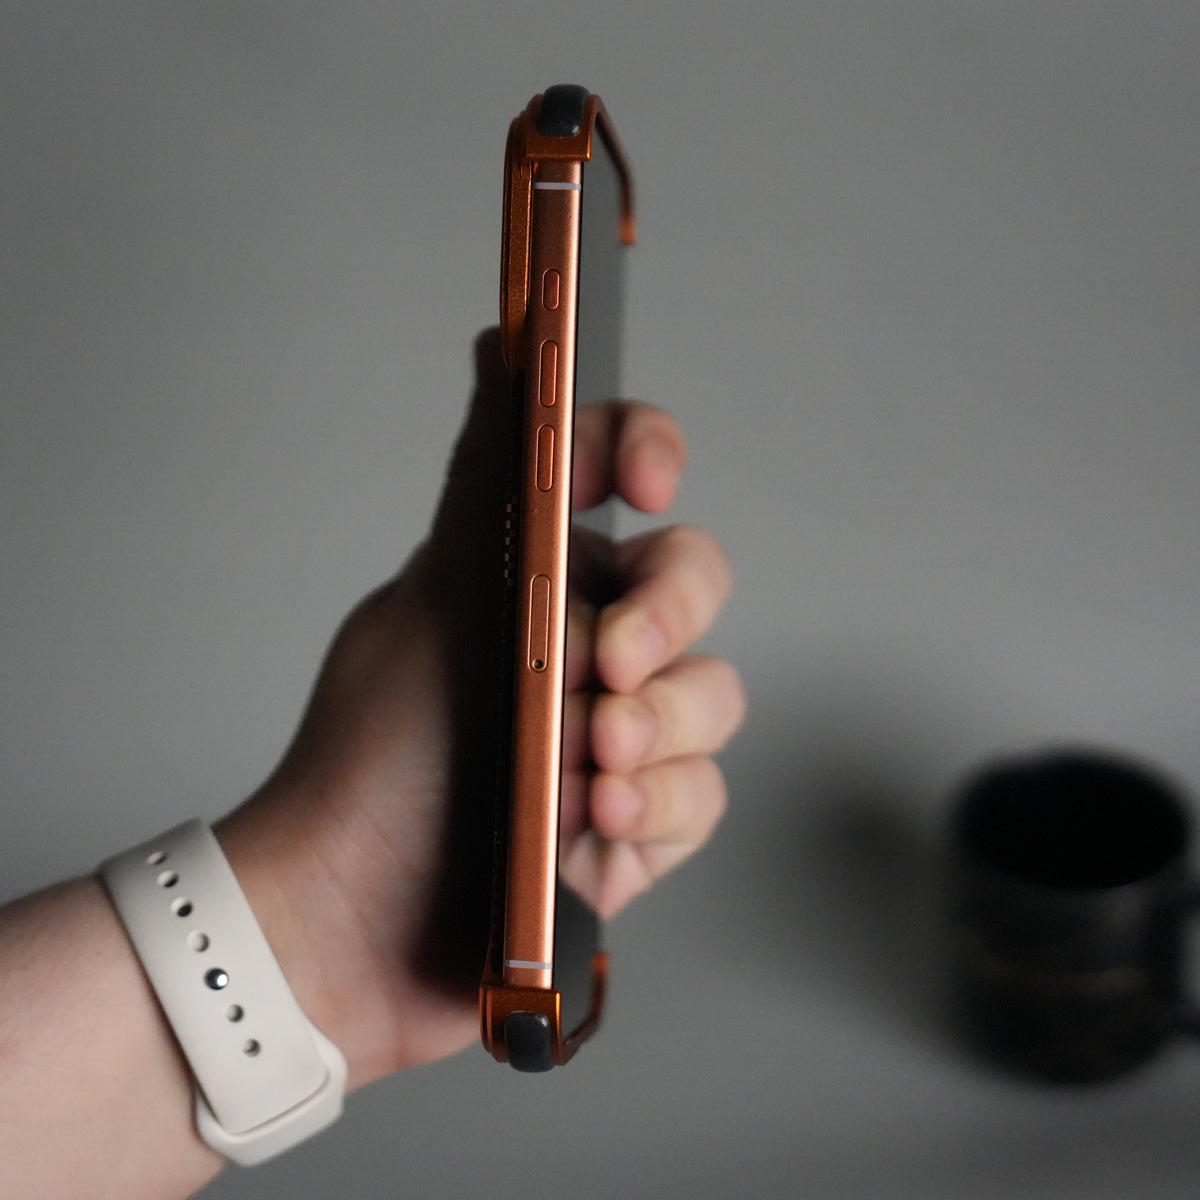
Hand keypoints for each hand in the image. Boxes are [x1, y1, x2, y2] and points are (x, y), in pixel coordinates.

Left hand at [217, 330, 743, 1088]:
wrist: (347, 924)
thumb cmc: (373, 757)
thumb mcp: (435, 600)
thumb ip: (488, 479)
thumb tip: (503, 343)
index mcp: (538, 575)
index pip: (621, 479)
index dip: (651, 456)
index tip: (644, 482)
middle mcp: (587, 644)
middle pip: (694, 584)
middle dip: (665, 617)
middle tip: (606, 665)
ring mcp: (616, 736)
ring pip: (712, 697)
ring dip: (655, 730)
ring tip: (582, 772)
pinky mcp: (635, 828)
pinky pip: (698, 798)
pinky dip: (651, 811)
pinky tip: (591, 832)